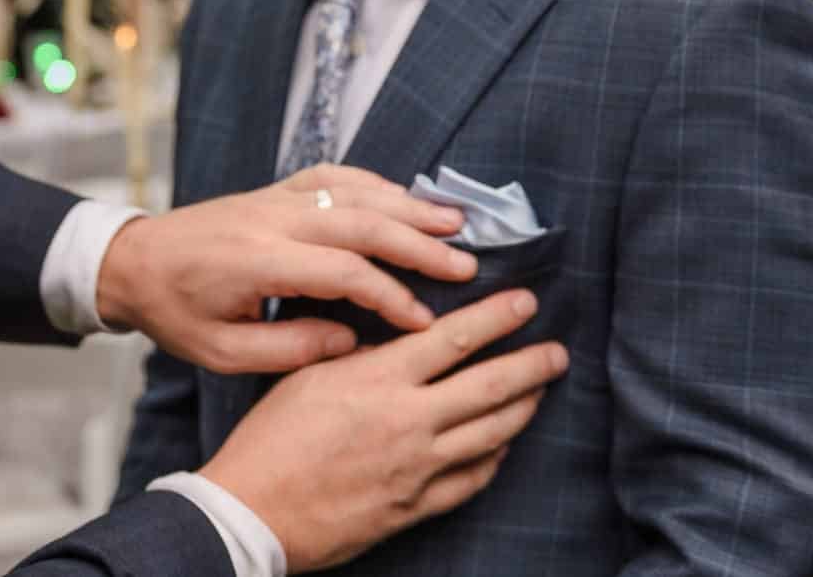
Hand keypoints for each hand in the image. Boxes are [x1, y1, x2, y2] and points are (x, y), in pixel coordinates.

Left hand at [97, 164, 472, 374]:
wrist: (132, 262)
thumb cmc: (174, 312)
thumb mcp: (221, 351)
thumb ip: (288, 348)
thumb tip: (351, 342)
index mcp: (258, 261)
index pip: (343, 272)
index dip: (390, 295)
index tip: (423, 320)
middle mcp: (272, 219)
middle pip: (361, 221)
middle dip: (418, 243)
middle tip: (466, 265)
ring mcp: (275, 197)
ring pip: (353, 191)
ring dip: (408, 205)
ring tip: (456, 223)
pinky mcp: (275, 188)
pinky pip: (333, 176)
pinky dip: (375, 183)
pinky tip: (406, 197)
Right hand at [199, 289, 568, 572]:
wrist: (254, 511)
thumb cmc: (270, 439)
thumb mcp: (308, 375)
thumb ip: (359, 355)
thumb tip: (395, 338)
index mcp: (378, 379)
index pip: (455, 338)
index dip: (497, 318)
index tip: (526, 302)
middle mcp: (408, 421)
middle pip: (489, 386)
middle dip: (532, 364)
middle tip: (558, 351)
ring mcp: (417, 468)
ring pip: (491, 433)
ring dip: (523, 408)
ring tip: (539, 391)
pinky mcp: (415, 506)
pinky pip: (472, 480)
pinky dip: (493, 458)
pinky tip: (501, 445)